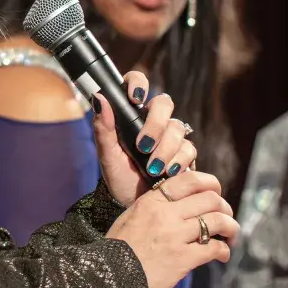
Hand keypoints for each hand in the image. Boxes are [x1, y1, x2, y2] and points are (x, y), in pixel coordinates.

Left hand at [91, 71, 197, 206]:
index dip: (138, 83)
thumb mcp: (107, 154)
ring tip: (152, 168)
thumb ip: (103, 127)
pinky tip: (168, 172)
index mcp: (131, 115)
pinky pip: (189, 148)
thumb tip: (99, 97)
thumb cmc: (118, 176)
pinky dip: (178, 161)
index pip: (137, 83)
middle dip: (156, 124)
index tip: (135, 97)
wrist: (134, 205)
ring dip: (165, 148)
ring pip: (177, 128)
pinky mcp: (184, 155)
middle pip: (164, 104)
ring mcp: (171, 137)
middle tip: (143, 145)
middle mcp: (153, 121)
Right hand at [106, 171, 239, 287]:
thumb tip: (181, 202)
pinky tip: (221, 255)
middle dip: (225, 208)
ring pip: (218, 221)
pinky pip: (215, 248)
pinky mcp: (183, 259)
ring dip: (231, 228)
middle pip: (210, 199)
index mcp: (152, 200)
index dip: (211, 184)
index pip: (190, 179)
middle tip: (225, 218)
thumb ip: (156, 206)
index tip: (215, 194)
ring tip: (230, 237)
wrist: (110, 278)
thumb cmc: (119, 248)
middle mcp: (166, 213)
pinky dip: (223, 251)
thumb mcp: (132, 216)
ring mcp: (175, 235)